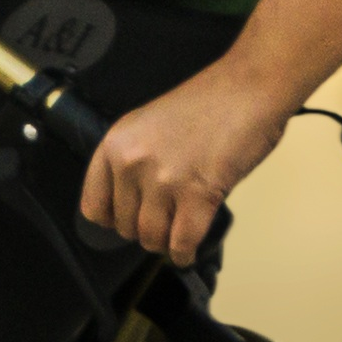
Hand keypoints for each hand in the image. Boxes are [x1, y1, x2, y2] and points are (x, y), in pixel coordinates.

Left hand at [80, 56, 297, 266]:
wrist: (248, 87)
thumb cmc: (208, 103)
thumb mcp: (148, 125)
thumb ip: (134, 161)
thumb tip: (131, 202)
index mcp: (115, 144)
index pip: (93, 206)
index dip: (113, 220)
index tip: (129, 221)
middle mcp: (132, 162)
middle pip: (125, 226)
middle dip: (146, 230)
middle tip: (165, 223)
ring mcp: (163, 179)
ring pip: (151, 237)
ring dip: (165, 243)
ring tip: (177, 235)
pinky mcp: (197, 194)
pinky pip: (181, 242)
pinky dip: (184, 253)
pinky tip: (188, 251)